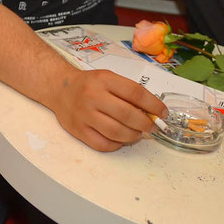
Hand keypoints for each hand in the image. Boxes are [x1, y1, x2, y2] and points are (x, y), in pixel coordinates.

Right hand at [51, 69, 165, 150]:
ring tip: (137, 134)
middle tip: (151, 127)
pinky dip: (117, 144)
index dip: (154, 105)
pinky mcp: (78, 130)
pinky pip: (103, 144)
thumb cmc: (89, 84)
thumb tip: (152, 112)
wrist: (60, 88)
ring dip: (133, 136)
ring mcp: (85, 115)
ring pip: (117, 132)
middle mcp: (93, 96)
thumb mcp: (108, 78)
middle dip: (145, 124)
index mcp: (104, 80)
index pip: (136, 93)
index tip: (163, 113)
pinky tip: (120, 139)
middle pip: (128, 115)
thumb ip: (128, 93)